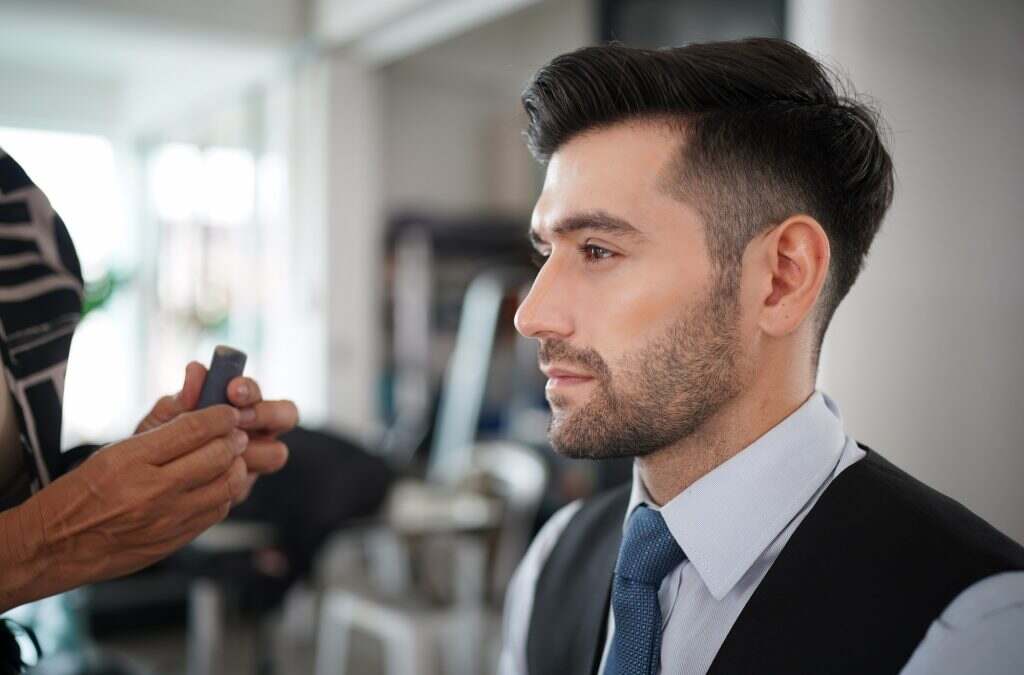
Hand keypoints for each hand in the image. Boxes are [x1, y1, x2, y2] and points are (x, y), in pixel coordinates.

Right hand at [0, 406, 248, 609]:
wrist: (55, 545)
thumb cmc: (81, 491)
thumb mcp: (112, 451)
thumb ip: (160, 430)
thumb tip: (200, 405)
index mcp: (131, 460)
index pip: (194, 429)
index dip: (221, 416)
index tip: (229, 411)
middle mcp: (152, 490)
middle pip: (217, 456)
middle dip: (233, 439)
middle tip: (236, 433)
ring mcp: (166, 519)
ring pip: (226, 485)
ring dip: (236, 466)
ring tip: (232, 457)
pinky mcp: (174, 541)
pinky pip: (216, 511)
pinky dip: (225, 493)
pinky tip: (217, 484)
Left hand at [137, 362, 296, 503]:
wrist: (142, 484)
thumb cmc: (155, 442)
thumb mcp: (163, 419)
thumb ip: (181, 398)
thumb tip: (196, 370)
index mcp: (238, 406)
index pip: (257, 392)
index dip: (250, 389)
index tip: (232, 390)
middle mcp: (254, 430)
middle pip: (287, 415)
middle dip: (266, 414)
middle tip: (240, 418)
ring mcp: (253, 460)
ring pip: (276, 453)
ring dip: (254, 449)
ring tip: (226, 451)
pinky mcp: (242, 488)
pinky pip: (250, 483)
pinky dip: (232, 478)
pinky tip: (208, 477)